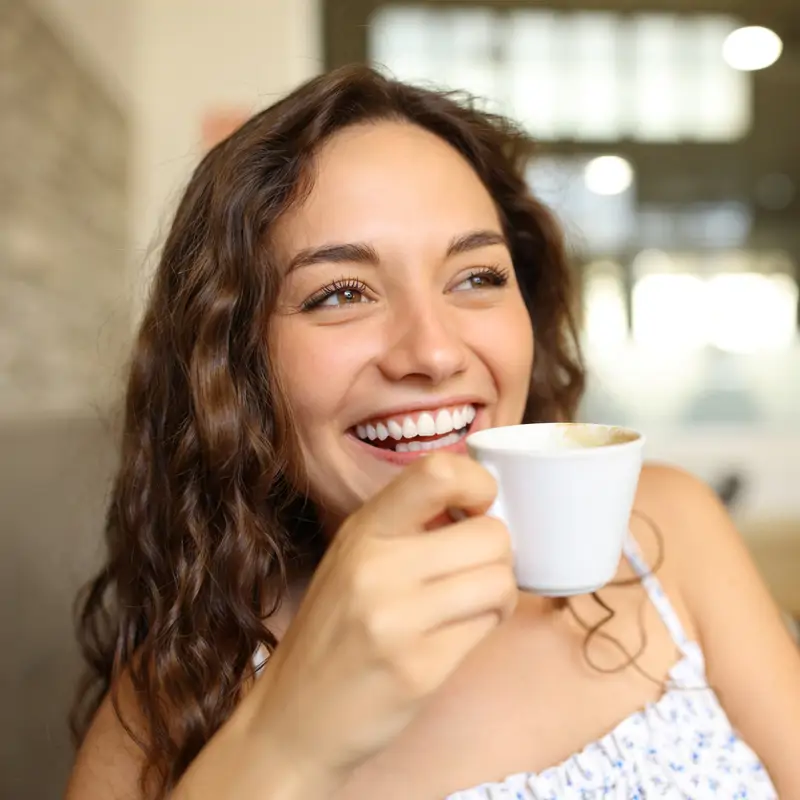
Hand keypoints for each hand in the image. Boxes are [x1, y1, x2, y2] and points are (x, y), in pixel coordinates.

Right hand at [251, 453, 516, 784]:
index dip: (479, 484)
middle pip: (489, 534)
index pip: (439, 472)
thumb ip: (405, 527)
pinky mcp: (420, 669)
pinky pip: (487, 628)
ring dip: (498, 594)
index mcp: (362, 531)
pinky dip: (485, 629)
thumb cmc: (331, 633)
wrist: (291, 718)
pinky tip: (457, 636)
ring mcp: (397, 620)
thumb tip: (480, 506)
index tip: (480, 508)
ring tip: (472, 605)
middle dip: (498, 553)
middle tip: (477, 570)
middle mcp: (376, 567)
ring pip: (499, 581)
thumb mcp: (351, 560)